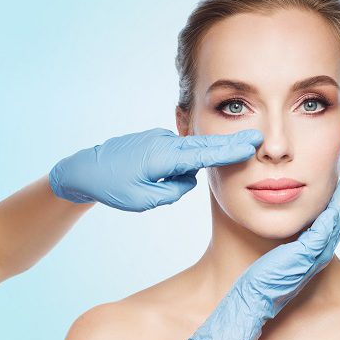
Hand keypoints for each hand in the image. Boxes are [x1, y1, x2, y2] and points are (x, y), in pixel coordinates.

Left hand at [48, 127, 262, 211]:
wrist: (83, 169)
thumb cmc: (111, 187)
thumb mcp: (144, 201)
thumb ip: (173, 192)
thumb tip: (187, 181)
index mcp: (164, 156)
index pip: (205, 154)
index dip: (231, 150)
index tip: (252, 144)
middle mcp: (165, 143)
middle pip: (205, 144)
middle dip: (231, 143)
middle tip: (256, 138)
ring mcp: (159, 140)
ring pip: (186, 153)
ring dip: (192, 163)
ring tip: (162, 180)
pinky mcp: (154, 142)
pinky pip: (175, 153)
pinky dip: (180, 162)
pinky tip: (158, 175)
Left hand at [185, 161, 339, 339]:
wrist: (254, 299)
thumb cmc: (261, 277)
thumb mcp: (279, 249)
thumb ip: (289, 236)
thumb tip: (284, 213)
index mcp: (315, 249)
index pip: (331, 217)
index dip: (339, 196)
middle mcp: (321, 250)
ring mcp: (317, 252)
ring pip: (338, 216)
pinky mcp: (308, 252)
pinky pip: (326, 225)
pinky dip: (335, 207)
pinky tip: (338, 191)